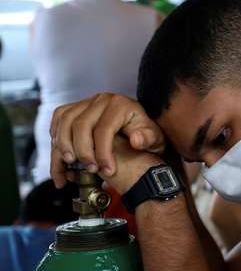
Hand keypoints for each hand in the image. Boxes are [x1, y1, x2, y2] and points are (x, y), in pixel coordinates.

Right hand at [50, 93, 165, 190]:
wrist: (139, 126)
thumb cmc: (145, 134)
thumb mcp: (155, 138)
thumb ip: (148, 139)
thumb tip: (137, 139)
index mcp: (121, 105)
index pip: (105, 129)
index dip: (103, 153)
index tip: (108, 171)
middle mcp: (102, 100)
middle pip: (81, 124)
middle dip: (82, 151)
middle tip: (90, 169)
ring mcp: (87, 102)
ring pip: (65, 120)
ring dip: (64, 144)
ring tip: (70, 164)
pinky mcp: (76, 107)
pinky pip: (59, 117)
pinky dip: (56, 135)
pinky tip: (61, 151)